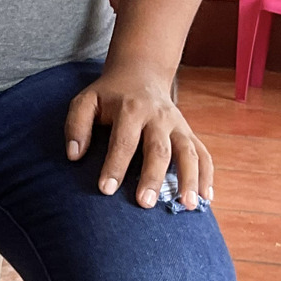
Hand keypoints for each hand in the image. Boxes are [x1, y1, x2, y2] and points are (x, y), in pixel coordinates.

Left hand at [64, 64, 213, 209]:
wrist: (140, 74)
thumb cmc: (108, 95)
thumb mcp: (86, 100)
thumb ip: (76, 125)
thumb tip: (73, 155)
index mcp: (131, 109)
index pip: (124, 140)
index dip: (115, 165)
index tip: (106, 190)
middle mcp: (158, 117)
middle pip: (159, 149)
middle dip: (152, 177)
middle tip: (144, 204)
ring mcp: (178, 125)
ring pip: (188, 152)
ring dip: (190, 179)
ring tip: (187, 205)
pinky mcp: (189, 133)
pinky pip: (204, 154)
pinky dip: (207, 175)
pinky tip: (205, 197)